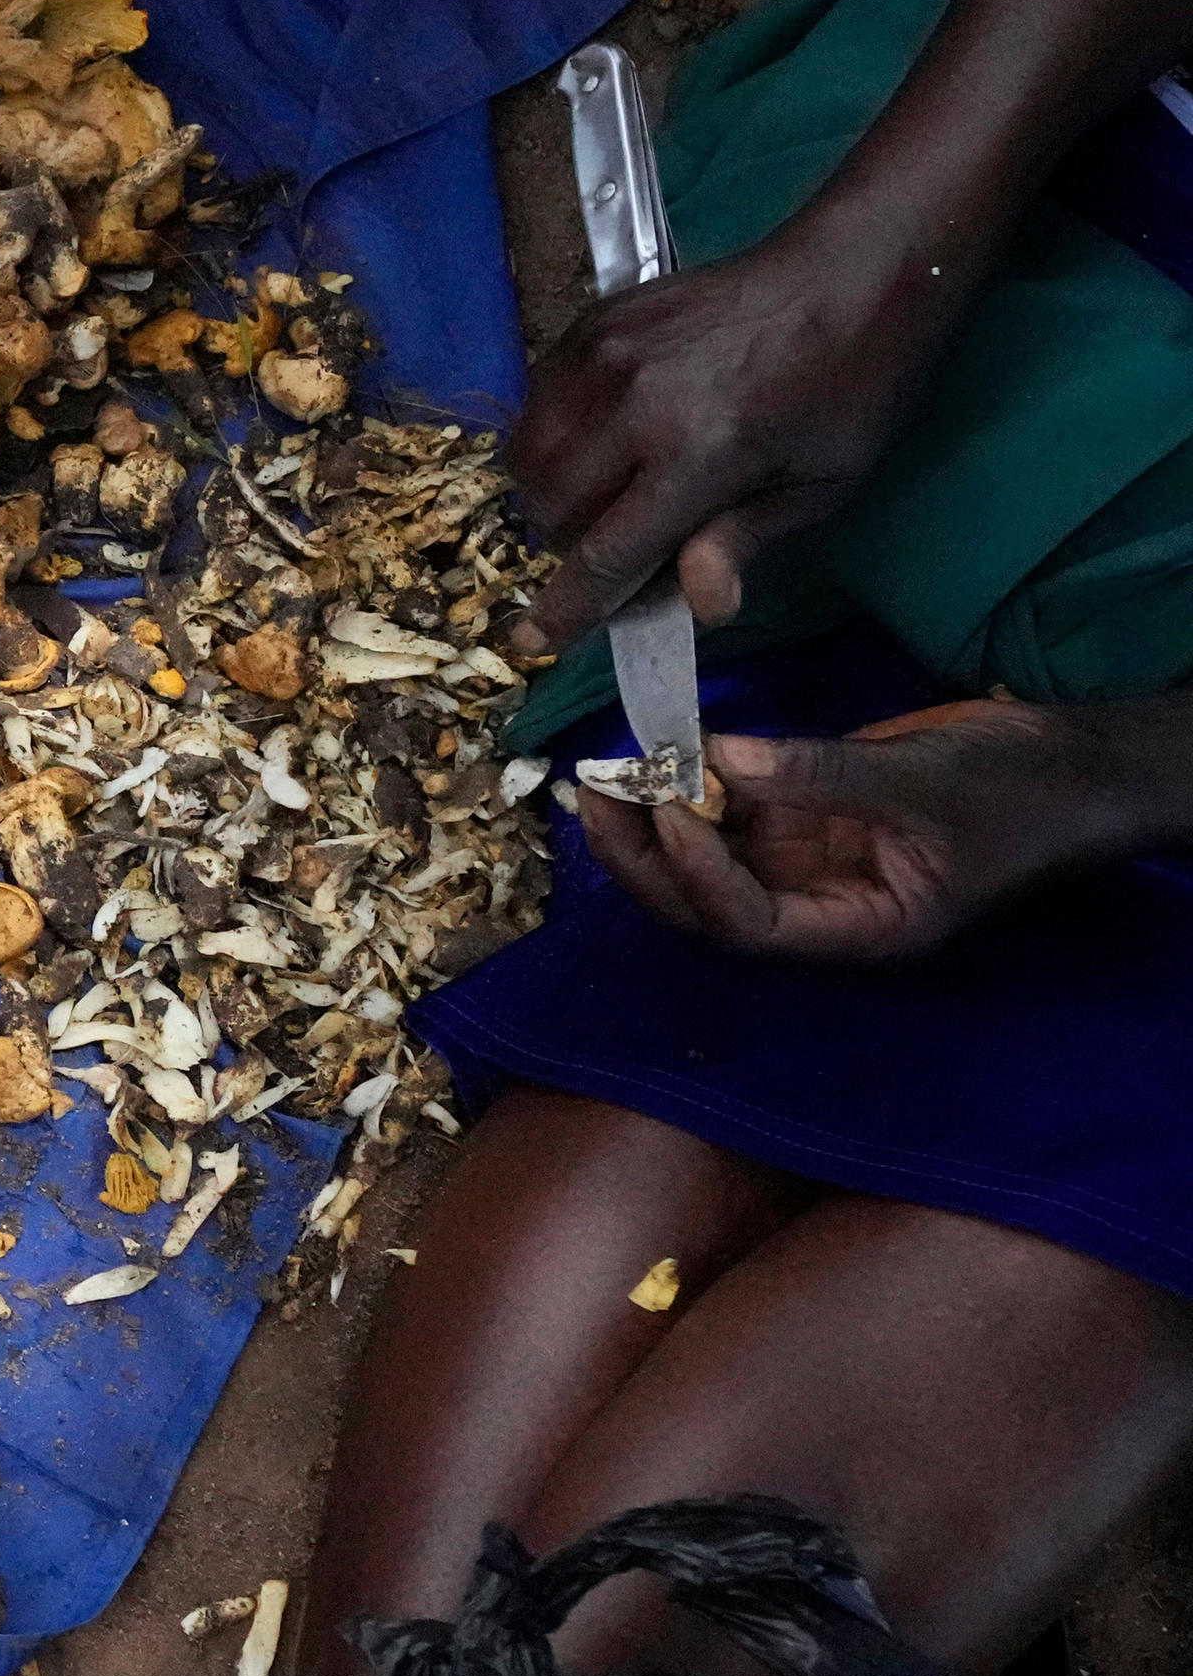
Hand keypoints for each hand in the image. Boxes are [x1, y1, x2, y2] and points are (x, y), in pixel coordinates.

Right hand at [505, 229, 954, 654]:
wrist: (851, 268)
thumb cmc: (853, 387)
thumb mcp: (826, 483)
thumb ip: (748, 539)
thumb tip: (696, 605)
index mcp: (698, 453)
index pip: (605, 553)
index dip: (567, 607)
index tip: (533, 641)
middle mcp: (631, 404)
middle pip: (549, 508)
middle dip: (569, 545)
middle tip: (616, 543)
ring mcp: (601, 355)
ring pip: (527, 454)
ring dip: (551, 492)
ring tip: (604, 492)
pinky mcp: (592, 322)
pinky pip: (537, 400)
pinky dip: (553, 436)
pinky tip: (603, 435)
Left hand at [579, 701, 1113, 960]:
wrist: (1072, 765)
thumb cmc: (1022, 791)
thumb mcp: (927, 780)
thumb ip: (825, 774)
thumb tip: (722, 757)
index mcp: (862, 926)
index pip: (753, 925)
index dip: (700, 877)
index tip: (672, 809)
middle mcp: (822, 905)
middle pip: (706, 905)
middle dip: (646, 857)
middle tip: (602, 792)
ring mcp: (809, 861)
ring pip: (704, 861)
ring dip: (651, 822)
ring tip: (608, 770)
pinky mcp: (805, 816)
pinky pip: (729, 813)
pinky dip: (689, 786)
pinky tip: (657, 749)